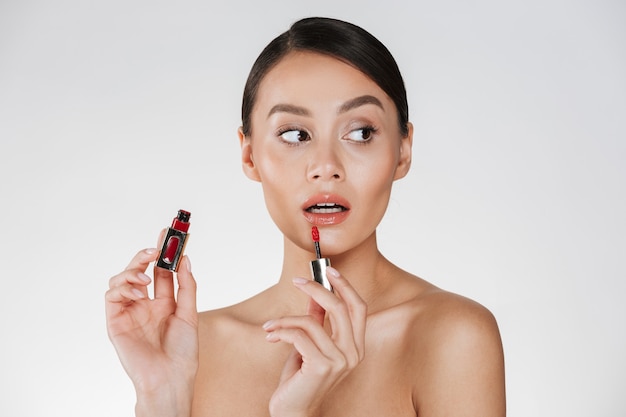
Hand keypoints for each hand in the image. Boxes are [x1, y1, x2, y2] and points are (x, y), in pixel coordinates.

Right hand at [105, 243, 197, 415]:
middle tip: (156, 246)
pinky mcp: (115, 321)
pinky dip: (123, 286)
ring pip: (121, 279)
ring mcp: (129, 312)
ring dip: (133, 271)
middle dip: (146, 254)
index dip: (164, 252)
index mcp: (163, 303)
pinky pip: (112, 296)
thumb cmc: (182, 352)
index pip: (161, 271)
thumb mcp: (189, 313)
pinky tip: (137, 290)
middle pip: (140, 270)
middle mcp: (144, 305)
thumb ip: (186, 286)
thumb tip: (185, 259)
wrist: (170, 378)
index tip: (170, 233)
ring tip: (146, 277)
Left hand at [263, 267, 366, 416]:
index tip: (328, 270)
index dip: (345, 286)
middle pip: (340, 307)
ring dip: (285, 319)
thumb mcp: (310, 344)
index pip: (358, 307)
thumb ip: (317, 321)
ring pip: (312, 322)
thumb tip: (316, 295)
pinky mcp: (321, 366)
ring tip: (270, 325)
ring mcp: (339, 361)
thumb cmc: (301, 378)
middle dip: (316, 289)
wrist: (293, 411)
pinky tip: (270, 336)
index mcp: (356, 346)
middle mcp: (353, 353)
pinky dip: (281, 331)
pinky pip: (299, 336)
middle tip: (297, 281)